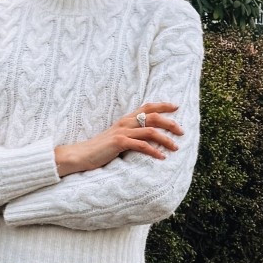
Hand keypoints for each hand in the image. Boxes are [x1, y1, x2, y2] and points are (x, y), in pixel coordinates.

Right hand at [55, 102, 181, 176]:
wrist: (81, 155)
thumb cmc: (100, 149)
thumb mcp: (117, 138)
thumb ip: (131, 135)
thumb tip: (148, 137)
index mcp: (125, 119)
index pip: (147, 107)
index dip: (163, 105)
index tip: (176, 106)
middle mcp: (125, 122)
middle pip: (153, 117)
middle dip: (170, 123)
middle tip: (182, 131)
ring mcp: (122, 132)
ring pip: (150, 131)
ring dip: (166, 139)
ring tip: (176, 147)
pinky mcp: (119, 143)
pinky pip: (141, 146)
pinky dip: (154, 151)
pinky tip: (161, 157)